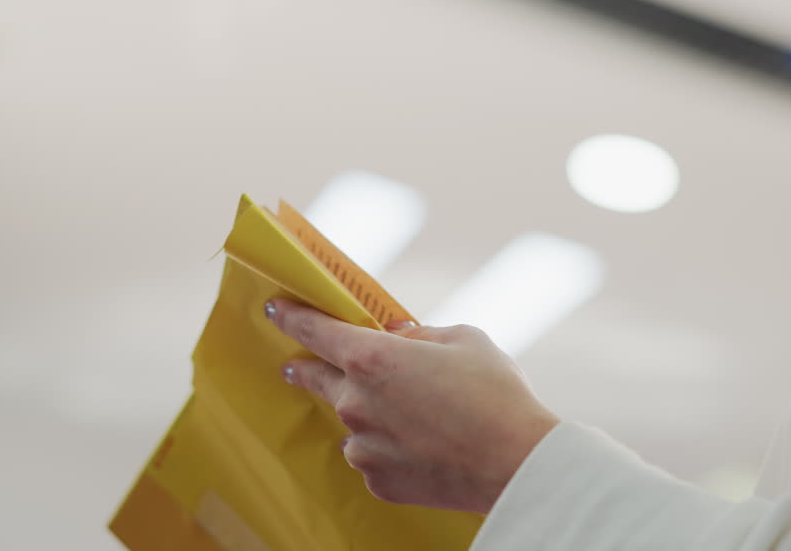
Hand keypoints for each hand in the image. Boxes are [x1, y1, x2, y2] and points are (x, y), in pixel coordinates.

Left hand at [264, 297, 559, 513]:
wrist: (515, 463)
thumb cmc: (495, 393)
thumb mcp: (464, 340)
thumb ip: (420, 335)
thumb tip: (401, 336)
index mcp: (372, 357)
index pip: (316, 330)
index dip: (292, 317)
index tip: (275, 310)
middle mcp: (355, 402)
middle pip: (318, 378)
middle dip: (305, 368)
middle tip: (294, 365)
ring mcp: (362, 446)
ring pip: (353, 422)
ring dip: (366, 413)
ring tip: (409, 415)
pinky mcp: (377, 481)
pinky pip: (373, 455)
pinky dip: (388, 447)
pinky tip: (421, 446)